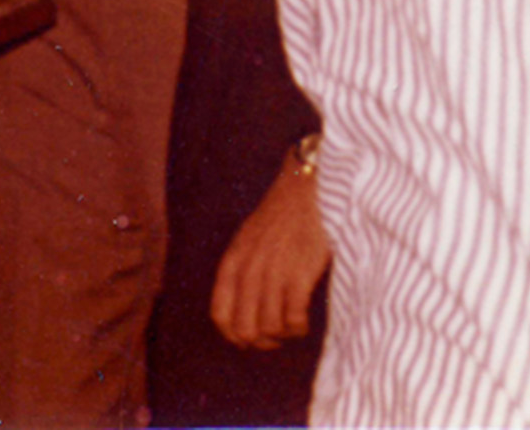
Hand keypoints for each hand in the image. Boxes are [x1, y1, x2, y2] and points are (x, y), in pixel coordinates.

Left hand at [210, 157, 332, 348]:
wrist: (309, 187)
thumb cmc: (283, 213)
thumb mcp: (248, 238)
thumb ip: (241, 269)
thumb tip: (243, 307)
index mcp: (233, 262)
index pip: (221, 316)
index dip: (234, 335)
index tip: (250, 338)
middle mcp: (249, 271)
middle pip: (245, 329)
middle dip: (260, 342)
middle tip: (276, 339)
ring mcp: (274, 273)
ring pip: (269, 328)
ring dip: (282, 336)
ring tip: (292, 329)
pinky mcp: (299, 275)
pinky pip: (292, 319)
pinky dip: (297, 328)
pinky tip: (303, 323)